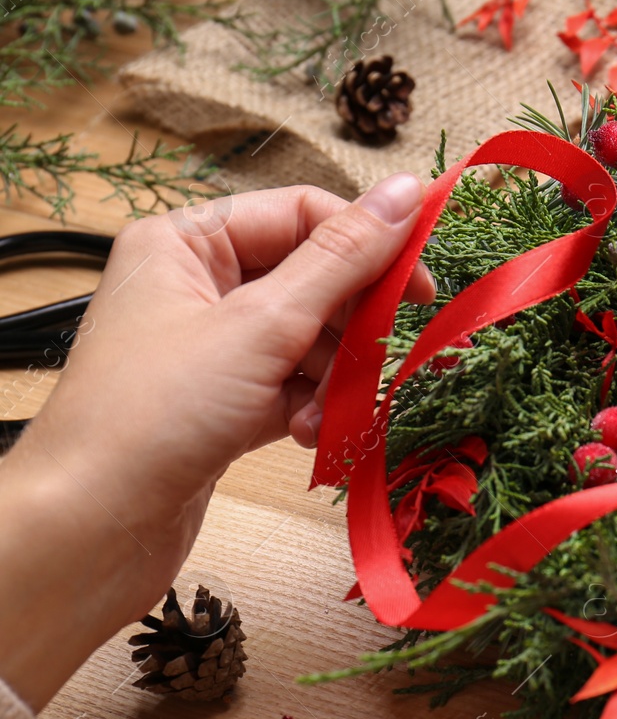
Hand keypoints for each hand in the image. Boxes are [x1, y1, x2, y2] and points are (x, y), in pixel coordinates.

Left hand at [0, 175, 431, 712]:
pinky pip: (296, 385)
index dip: (369, 246)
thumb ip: (344, 257)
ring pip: (313, 340)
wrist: (91, 528)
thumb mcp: (264, 325)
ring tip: (326, 415)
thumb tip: (410, 190)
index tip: (422, 291)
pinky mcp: (225, 401)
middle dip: (351, 328)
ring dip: (335, 379)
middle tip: (379, 362)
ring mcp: (212, 346)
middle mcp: (197, 284)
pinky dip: (314, 409)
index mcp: (188, 241)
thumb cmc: (156, 412)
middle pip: (315, 280)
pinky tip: (310, 435)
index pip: (304, 214)